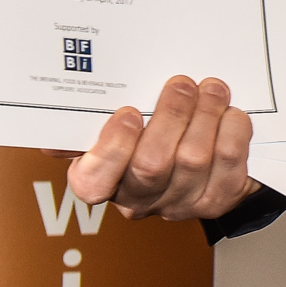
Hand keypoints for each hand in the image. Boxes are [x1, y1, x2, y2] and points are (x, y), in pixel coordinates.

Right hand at [58, 74, 258, 220]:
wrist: (209, 164)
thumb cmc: (154, 137)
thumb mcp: (118, 129)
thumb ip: (89, 128)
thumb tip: (53, 136)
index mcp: (105, 181)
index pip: (92, 182)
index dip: (111, 149)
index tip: (128, 112)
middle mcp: (140, 199)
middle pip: (151, 165)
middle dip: (170, 117)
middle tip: (181, 84)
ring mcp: (182, 202)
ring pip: (193, 160)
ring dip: (205, 116)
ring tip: (211, 89)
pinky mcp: (220, 198)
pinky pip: (229, 162)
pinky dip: (233, 131)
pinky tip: (230, 113)